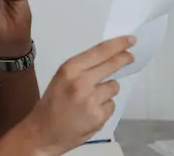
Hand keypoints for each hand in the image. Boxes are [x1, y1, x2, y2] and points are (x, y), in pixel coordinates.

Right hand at [17, 35, 135, 155]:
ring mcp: (91, 100)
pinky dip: (104, 107)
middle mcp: (81, 82)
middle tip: (130, 57)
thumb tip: (108, 58)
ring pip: (113, 87)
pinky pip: (111, 105)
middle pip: (112, 65)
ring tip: (89, 100)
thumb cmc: (51, 105)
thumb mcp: (62, 78)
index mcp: (70, 69)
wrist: (43, 132)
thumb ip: (82, 68)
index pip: (101, 51)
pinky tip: (90, 112)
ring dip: (107, 91)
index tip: (130, 40)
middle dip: (124, 59)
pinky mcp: (98, 117)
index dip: (119, 44)